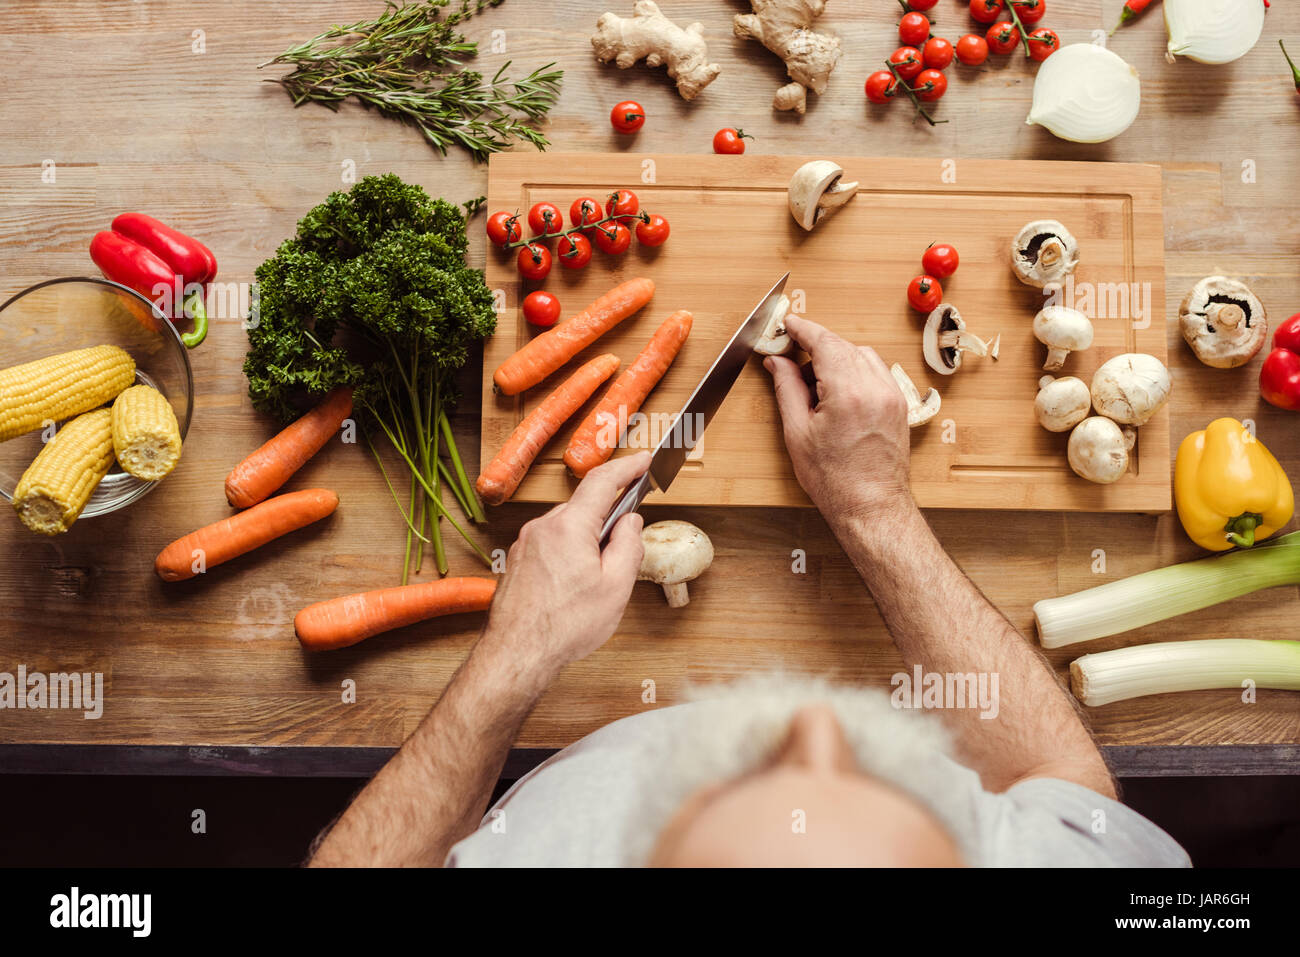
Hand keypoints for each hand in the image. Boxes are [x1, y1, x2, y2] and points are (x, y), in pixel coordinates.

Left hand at [478, 452, 648, 679]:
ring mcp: (525, 543)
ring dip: (587, 542)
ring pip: (567, 528)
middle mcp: (542, 528)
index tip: (643, 461)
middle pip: (584, 508)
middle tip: (624, 550)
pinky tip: (573, 587)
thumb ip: (628, 546)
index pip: (602, 482)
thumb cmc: (563, 627)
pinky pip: (550, 544)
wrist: (517, 654)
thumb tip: (630, 523)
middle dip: (608, 521)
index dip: (627, 467)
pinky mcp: (517, 560)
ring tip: (595, 581)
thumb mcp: (615, 587)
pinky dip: (568, 554)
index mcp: (569, 527)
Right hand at [764, 315, 912, 520]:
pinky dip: (854, 370)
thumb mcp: (797, 433)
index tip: (788, 323)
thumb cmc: (835, 480)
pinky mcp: (899, 404)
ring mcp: (892, 395)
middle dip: (816, 345)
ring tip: (813, 384)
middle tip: (790, 356)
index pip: (824, 342)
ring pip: (861, 355)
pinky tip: (836, 392)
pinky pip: (875, 371)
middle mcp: (876, 388)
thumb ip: (787, 388)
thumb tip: (778, 362)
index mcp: (848, 393)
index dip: (803, 329)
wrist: (871, 506)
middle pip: (843, 345)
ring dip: (836, 358)